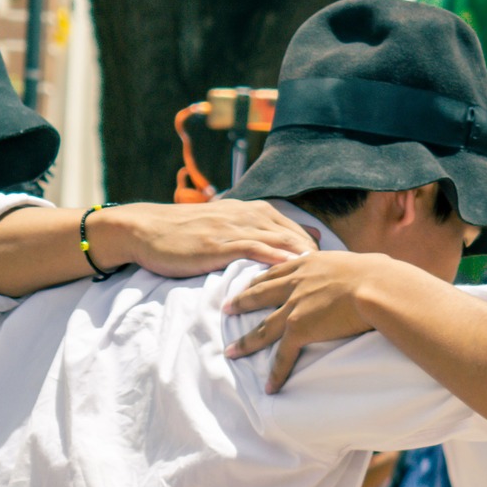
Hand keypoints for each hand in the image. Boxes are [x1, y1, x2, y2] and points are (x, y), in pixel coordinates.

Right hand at [93, 200, 316, 275]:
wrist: (145, 229)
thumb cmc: (185, 233)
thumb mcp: (225, 226)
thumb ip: (255, 234)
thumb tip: (286, 246)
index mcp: (252, 211)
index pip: (295, 228)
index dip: (316, 248)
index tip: (335, 266)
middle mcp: (249, 215)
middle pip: (295, 235)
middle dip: (320, 255)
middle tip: (341, 274)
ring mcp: (235, 228)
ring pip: (281, 240)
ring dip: (306, 257)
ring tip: (329, 275)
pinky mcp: (220, 242)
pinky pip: (255, 248)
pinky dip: (277, 257)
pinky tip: (295, 268)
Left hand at [224, 250, 407, 390]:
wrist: (378, 286)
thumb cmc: (381, 274)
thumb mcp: (364, 261)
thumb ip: (358, 266)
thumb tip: (378, 267)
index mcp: (310, 264)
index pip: (278, 270)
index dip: (262, 278)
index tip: (250, 282)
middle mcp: (296, 283)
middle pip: (260, 294)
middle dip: (241, 301)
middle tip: (226, 308)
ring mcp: (294, 306)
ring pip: (262, 328)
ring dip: (245, 342)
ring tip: (231, 351)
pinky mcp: (300, 329)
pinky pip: (283, 355)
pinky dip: (275, 372)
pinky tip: (269, 386)